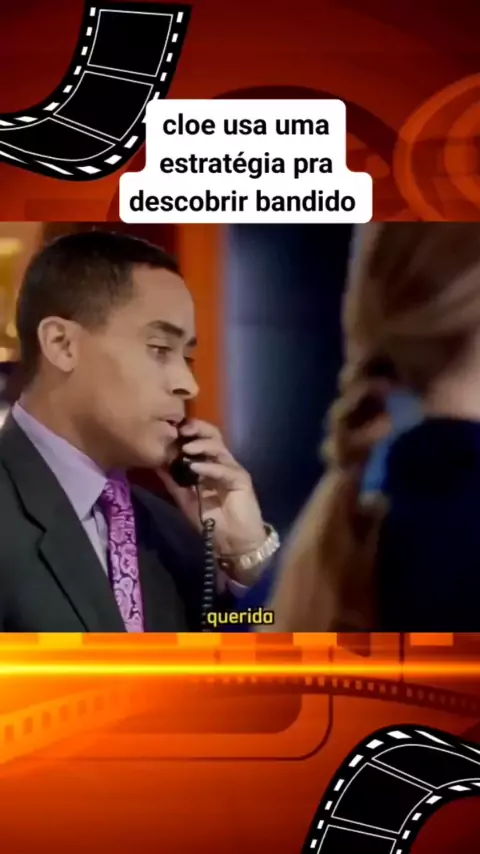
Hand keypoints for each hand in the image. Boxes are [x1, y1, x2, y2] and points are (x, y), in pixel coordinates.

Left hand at [157, 418, 265, 559]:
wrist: (232, 542)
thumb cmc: (210, 520)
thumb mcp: (184, 498)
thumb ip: (173, 481)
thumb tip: (156, 463)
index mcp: (209, 464)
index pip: (201, 439)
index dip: (189, 431)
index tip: (171, 428)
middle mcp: (222, 463)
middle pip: (213, 437)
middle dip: (198, 429)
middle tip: (181, 430)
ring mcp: (232, 470)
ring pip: (220, 449)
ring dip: (202, 446)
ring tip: (186, 448)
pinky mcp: (241, 480)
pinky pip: (225, 469)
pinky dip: (209, 467)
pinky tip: (195, 468)